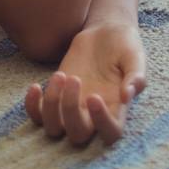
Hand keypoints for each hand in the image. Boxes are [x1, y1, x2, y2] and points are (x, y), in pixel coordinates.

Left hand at [25, 22, 145, 145]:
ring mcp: (71, 109)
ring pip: (54, 129)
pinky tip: (35, 86)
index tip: (94, 96)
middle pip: (78, 136)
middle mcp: (92, 116)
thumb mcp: (135, 56)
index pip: (111, 133)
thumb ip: (136, 75)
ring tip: (60, 75)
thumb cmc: (124, 45)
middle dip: (70, 111)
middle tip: (74, 78)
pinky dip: (32, 107)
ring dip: (51, 107)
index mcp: (117, 110)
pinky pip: (38, 116)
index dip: (101, 123)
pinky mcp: (55, 97)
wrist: (104, 32)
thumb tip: (127, 95)